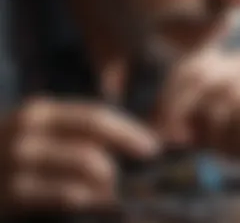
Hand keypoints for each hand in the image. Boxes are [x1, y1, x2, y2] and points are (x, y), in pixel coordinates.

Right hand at [0, 97, 160, 214]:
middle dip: (130, 142)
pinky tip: (101, 201)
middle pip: (94, 131)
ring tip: (121, 185)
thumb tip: (121, 142)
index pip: (95, 114)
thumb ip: (71, 132)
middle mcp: (30, 130)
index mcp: (41, 111)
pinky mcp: (11, 195)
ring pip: (86, 163)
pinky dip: (91, 198)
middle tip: (150, 157)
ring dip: (112, 175)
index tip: (152, 142)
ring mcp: (20, 162)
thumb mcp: (36, 132)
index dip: (127, 127)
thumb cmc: (11, 151)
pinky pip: (66, 195)